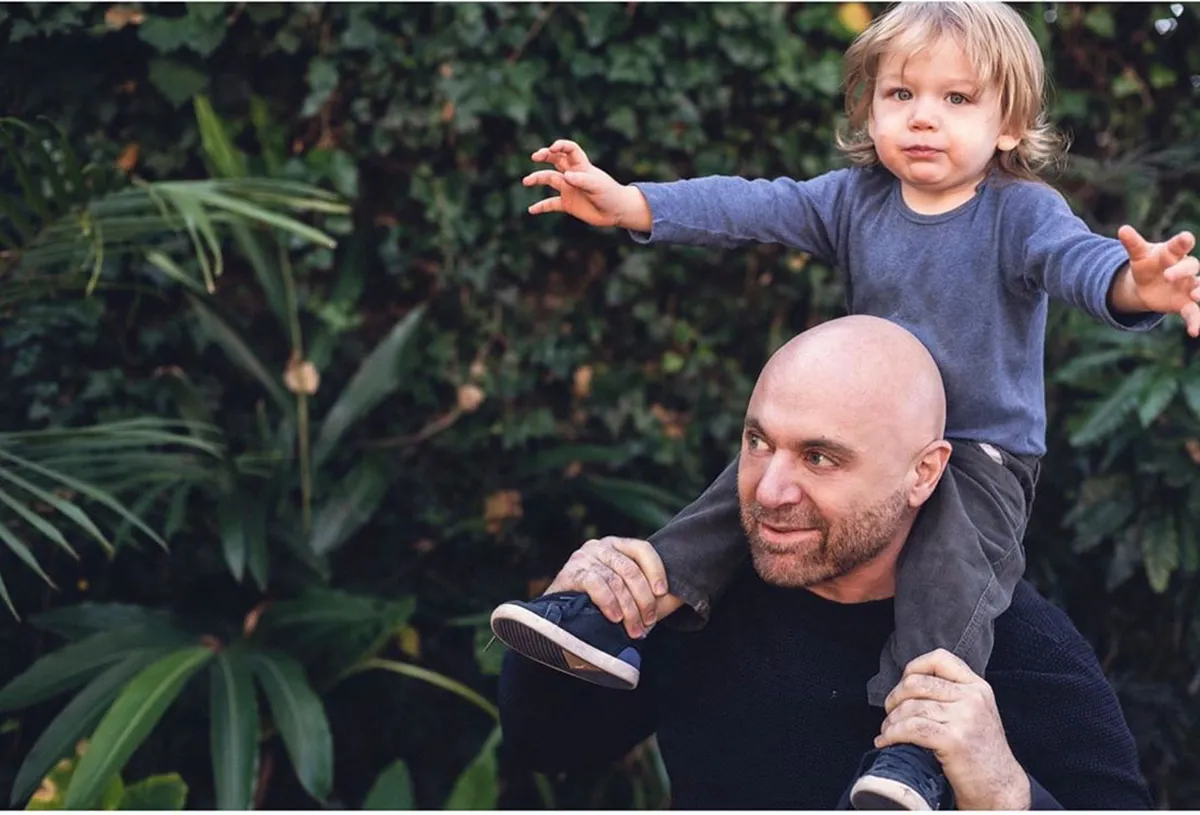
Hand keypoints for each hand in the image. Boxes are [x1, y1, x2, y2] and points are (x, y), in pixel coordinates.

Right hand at [522, 139, 650, 230]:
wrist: (616, 211)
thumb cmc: (610, 194)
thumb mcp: (597, 186)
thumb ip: (582, 180)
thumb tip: (565, 176)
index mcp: (581, 166)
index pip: (569, 149)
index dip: (560, 146)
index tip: (551, 149)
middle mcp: (572, 175)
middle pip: (555, 160)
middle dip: (544, 155)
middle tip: (535, 157)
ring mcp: (569, 189)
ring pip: (549, 179)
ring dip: (537, 178)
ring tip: (526, 182)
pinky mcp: (567, 204)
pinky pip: (551, 204)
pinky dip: (541, 206)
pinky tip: (531, 210)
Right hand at [545, 536, 667, 638]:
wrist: (557, 618)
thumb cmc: (598, 605)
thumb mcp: (624, 592)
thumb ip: (645, 590)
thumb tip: (677, 597)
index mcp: (616, 546)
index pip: (642, 549)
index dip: (656, 569)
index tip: (662, 593)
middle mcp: (600, 546)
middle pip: (630, 569)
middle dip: (643, 599)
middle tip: (648, 623)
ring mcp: (583, 557)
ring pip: (615, 580)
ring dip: (629, 608)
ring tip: (635, 630)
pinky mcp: (570, 572)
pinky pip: (595, 584)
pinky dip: (608, 602)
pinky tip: (615, 618)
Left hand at [877, 649, 1030, 809]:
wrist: (1001, 790)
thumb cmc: (983, 755)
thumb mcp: (977, 714)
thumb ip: (953, 695)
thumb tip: (910, 686)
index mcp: (978, 687)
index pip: (939, 659)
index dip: (913, 668)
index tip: (902, 684)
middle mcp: (973, 698)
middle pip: (917, 683)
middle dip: (894, 698)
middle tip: (890, 713)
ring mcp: (965, 718)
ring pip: (911, 707)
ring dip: (890, 720)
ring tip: (887, 731)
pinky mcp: (954, 740)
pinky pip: (911, 728)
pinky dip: (892, 734)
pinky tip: (886, 741)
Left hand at [1116, 225, 1199, 335]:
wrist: (1148, 283)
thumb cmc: (1147, 264)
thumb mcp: (1138, 255)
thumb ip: (1132, 244)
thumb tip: (1122, 229)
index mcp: (1173, 253)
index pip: (1180, 245)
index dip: (1183, 241)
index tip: (1186, 238)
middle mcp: (1185, 268)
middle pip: (1191, 266)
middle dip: (1182, 270)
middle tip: (1168, 275)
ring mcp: (1189, 286)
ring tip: (1196, 296)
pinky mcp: (1185, 303)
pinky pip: (1194, 312)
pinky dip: (1196, 321)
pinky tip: (1194, 332)